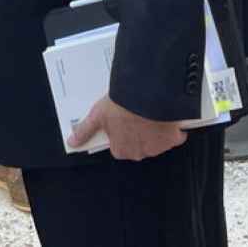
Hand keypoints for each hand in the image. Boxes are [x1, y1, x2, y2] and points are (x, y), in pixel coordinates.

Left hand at [68, 95, 186, 161]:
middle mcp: (139, 153)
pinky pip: (176, 137)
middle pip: (140, 146)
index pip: (120, 147)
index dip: (123, 133)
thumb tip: (72, 143)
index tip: (125, 122)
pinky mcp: (174, 139)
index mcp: (121, 150)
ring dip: (157, 132)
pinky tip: (169, 117)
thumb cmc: (120, 107)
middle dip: (141, 134)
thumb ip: (85, 130)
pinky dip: (175, 130)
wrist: (146, 95)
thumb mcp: (98, 116)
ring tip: (154, 114)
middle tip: (139, 116)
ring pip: (158, 142)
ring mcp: (158, 147)